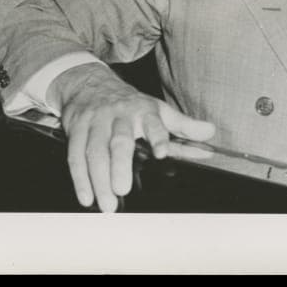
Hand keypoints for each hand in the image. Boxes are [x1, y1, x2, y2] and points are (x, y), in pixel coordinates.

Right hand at [51, 62, 215, 211]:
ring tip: (106, 204)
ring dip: (98, 179)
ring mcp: (95, 121)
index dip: (157, 136)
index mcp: (142, 109)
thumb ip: (183, 124)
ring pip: (95, 151)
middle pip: (118, 140)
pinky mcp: (76, 129)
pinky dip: (79, 178)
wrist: (88, 82)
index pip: (152, 122)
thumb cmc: (129, 102)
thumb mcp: (156, 108)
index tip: (161, 152)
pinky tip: (86, 197)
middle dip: (120, 166)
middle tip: (123, 190)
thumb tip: (210, 132)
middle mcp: (118, 115)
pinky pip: (75, 154)